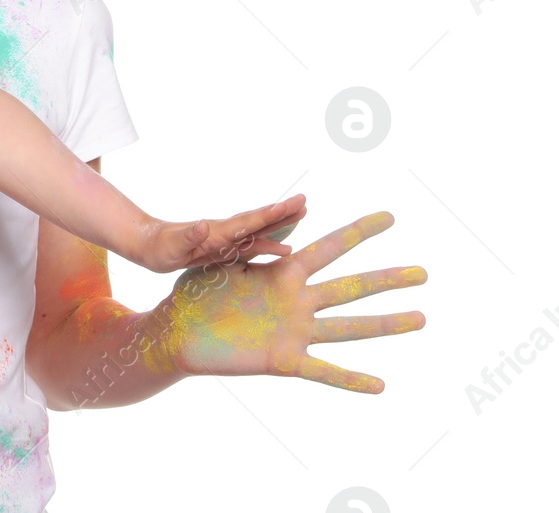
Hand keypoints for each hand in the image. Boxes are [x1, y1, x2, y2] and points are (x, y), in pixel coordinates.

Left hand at [135, 194, 307, 271]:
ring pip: (258, 233)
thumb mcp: (172, 245)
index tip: (290, 204)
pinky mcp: (222, 250)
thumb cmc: (159, 247)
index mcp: (217, 231)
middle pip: (259, 221)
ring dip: (280, 226)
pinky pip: (251, 247)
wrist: (149, 246)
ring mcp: (225, 240)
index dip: (270, 214)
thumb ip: (189, 236)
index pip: (248, 221)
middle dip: (282, 213)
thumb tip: (203, 225)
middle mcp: (225, 232)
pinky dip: (269, 246)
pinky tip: (283, 251)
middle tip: (305, 202)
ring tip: (302, 217)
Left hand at [156, 211, 425, 392]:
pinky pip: (324, 371)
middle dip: (387, 278)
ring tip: (422, 318)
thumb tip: (269, 218)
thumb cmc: (196, 292)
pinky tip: (381, 385)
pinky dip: (351, 380)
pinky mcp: (283, 359)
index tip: (389, 216)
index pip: (329, 246)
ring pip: (349, 327)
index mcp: (284, 272)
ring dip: (386, 324)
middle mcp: (298, 301)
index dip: (359, 231)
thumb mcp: (223, 259)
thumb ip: (250, 242)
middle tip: (424, 271)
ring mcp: (295, 331)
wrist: (177, 331)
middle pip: (351, 286)